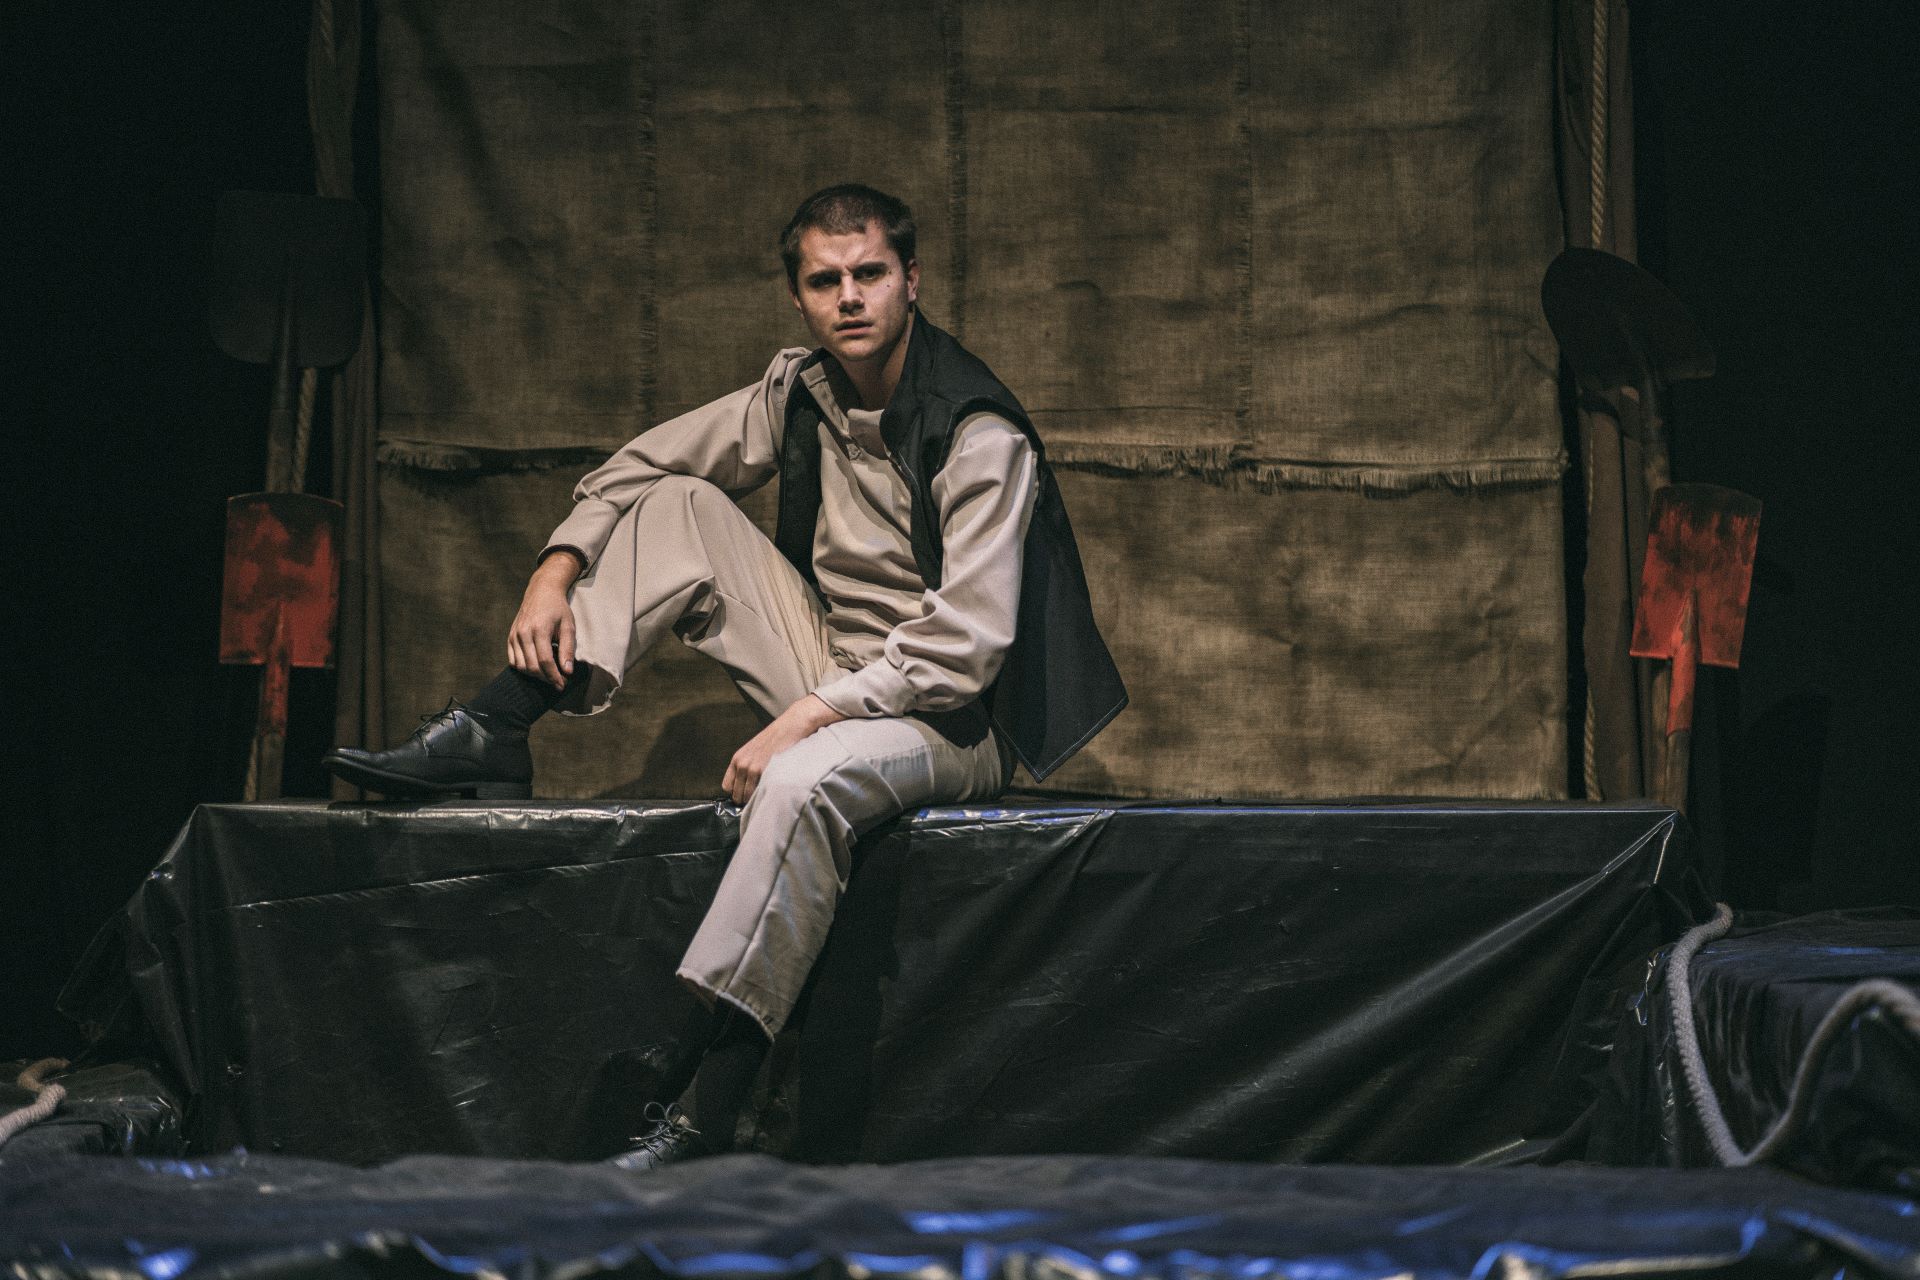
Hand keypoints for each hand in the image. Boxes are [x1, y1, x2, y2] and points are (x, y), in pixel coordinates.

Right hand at [508, 550, 584, 688]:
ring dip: (535, 675)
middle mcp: (523, 633)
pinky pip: (513, 660)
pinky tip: (536, 668)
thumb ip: (568, 649)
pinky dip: (523, 668)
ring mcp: (514, 635)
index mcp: (539, 629)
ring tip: (549, 675)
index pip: (545, 661)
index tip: (562, 684)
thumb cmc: (558, 609)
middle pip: (532, 666)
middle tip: (558, 682)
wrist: (542, 591)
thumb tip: (568, 671)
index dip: (554, 676)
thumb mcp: (568, 626)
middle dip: (546, 678)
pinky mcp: (510, 636)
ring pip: (521, 666)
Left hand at [723, 694, 843, 804]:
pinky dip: (765, 795)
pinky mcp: (764, 771)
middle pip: (736, 795)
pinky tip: (772, 791)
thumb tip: (746, 785)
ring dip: (756, 800)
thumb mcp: (754, 750)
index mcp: (737, 759)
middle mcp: (742, 764)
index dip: (736, 792)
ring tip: (766, 796)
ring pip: (747, 797)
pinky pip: (760, 793)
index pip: (727, 787)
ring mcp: (752, 768)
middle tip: (758, 799)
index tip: (746, 795)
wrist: (790, 727)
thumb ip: (748, 765)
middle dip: (746, 799)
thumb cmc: (776, 739)